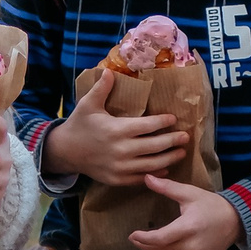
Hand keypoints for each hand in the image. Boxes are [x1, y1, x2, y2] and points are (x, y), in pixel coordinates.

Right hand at [40, 72, 187, 186]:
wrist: (65, 152)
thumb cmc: (79, 125)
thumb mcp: (88, 104)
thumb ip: (102, 88)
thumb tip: (110, 70)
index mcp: (116, 130)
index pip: (147, 126)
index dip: (162, 122)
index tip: (173, 118)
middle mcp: (121, 150)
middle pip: (155, 146)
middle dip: (173, 141)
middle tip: (185, 136)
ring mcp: (120, 167)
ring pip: (152, 164)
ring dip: (170, 158)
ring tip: (182, 152)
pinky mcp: (118, 179)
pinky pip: (141, 178)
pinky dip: (155, 173)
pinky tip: (165, 168)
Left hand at [126, 176, 242, 249]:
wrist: (235, 220)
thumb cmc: (211, 205)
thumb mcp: (190, 193)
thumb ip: (167, 187)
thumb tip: (147, 177)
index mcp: (189, 227)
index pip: (160, 239)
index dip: (143, 239)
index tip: (133, 234)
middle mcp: (193, 247)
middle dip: (143, 249)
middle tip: (133, 243)